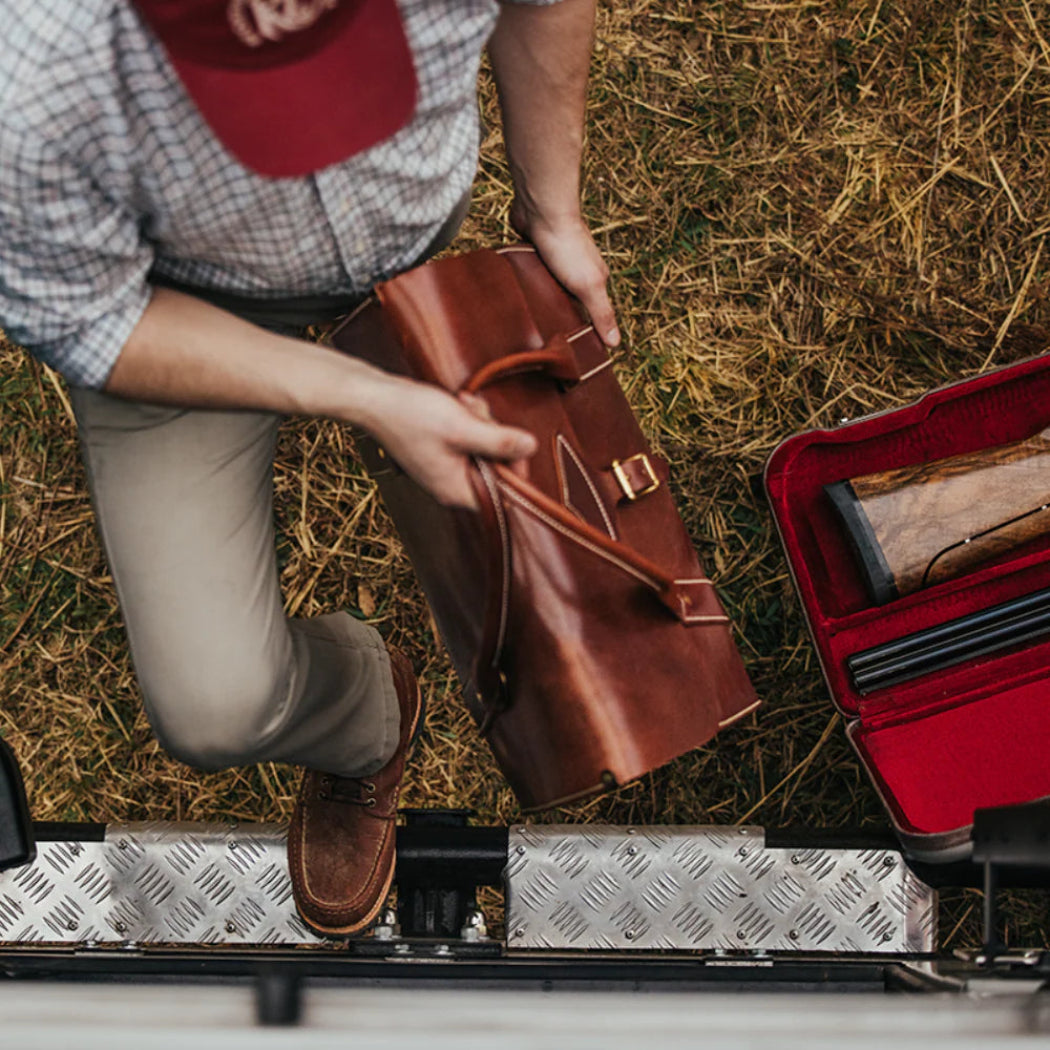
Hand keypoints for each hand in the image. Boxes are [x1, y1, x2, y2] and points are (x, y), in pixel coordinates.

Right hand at [365, 377, 536, 508]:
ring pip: (483, 448)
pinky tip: (457, 404)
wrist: (373, 398)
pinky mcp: (440, 450)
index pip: (503, 496)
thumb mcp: (463, 428)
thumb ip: (499, 442)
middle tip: (479, 414)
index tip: (516, 442)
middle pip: (495, 468)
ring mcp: (445, 467)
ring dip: (480, 422)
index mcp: (457, 490)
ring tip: (463, 405)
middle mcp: (451, 485)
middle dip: (494, 435)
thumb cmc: (411, 416)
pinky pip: (467, 438)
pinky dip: (467, 419)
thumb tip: (531, 448)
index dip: (515, 469)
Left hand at [511, 204, 619, 347]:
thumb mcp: (589, 286)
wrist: (542, 212)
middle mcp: (578, 271)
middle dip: (564, 319)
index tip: (577, 352)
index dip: (587, 331)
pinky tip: (522, 299)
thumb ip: (602, 314)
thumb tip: (616, 343)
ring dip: (545, 304)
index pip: (593, 312)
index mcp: (595, 279)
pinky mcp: (537, 254)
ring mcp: (557, 262)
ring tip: (534, 326)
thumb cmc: (567, 247)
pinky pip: (534, 277)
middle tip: (551, 343)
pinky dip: (531, 287)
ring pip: (551, 291)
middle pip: (572, 302)